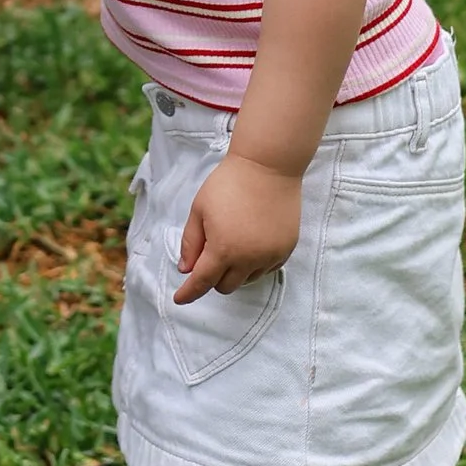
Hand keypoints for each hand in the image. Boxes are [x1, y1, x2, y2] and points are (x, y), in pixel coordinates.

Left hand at [175, 148, 303, 302]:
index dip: (189, 293)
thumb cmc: (228, 183)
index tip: (179, 299)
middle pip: (226, 286)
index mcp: (223, 249)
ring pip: (247, 280)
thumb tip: (186, 269)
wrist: (268, 166)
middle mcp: (249, 259)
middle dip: (213, 277)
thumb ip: (191, 242)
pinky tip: (251, 244)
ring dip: (235, 271)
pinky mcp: (286, 249)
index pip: (202, 282)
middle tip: (210, 254)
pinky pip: (266, 269)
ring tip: (233, 243)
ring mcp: (270, 256)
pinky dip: (255, 264)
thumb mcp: (200, 209)